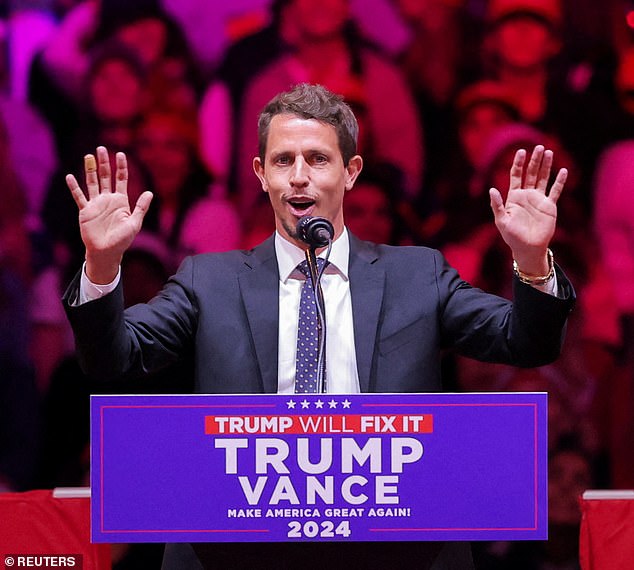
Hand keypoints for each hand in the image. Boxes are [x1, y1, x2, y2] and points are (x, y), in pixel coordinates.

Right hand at [66, 146, 152, 283]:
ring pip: (92, 182)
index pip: (121, 179)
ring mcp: (96, 204)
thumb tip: (149, 192)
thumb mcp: (135, 223)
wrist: (107, 252)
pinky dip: (75, 187)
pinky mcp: (86, 211)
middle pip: (106, 177)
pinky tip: (70, 177)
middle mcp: (108, 199)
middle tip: (102, 148)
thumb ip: (141, 208)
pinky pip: (79, 197)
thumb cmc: (122, 240)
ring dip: (90, 170)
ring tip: (88, 156)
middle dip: (104, 163)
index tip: (120, 154)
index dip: (121, 167)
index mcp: (121, 201)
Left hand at [489, 145, 566, 275]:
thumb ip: (497, 205)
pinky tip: (563, 171)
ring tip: (549, 152)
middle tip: (539, 147)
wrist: (528, 248)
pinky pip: (555, 191)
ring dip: (546, 166)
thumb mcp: (501, 221)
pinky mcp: (549, 206)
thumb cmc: (512, 236)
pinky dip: (560, 181)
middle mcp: (527, 196)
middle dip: (534, 160)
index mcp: (514, 197)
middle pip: (531, 174)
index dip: (518, 164)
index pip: (516, 176)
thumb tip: (492, 190)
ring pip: (543, 179)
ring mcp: (539, 200)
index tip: (521, 151)